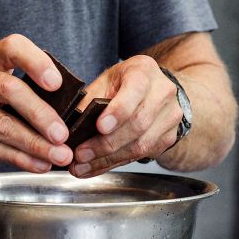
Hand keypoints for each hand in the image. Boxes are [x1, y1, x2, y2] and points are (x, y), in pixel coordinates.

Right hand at [0, 34, 73, 171]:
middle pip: (10, 91)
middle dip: (41, 115)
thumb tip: (69, 112)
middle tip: (63, 135)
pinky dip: (21, 158)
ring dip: (35, 144)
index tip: (57, 83)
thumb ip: (26, 87)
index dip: (36, 62)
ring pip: (3, 125)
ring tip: (59, 156)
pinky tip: (39, 164)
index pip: (12, 48)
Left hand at [69, 55, 181, 177]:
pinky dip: (113, 164)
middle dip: (105, 143)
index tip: (99, 127)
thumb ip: (90, 99)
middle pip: (137, 124)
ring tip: (82, 165)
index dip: (118, 111)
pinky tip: (95, 167)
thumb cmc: (125, 83)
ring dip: (107, 159)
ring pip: (140, 145)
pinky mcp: (167, 138)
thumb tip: (69, 126)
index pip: (135, 90)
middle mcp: (162, 93)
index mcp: (144, 71)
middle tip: (81, 154)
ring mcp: (169, 117)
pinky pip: (140, 156)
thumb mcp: (105, 81)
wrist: (153, 90)